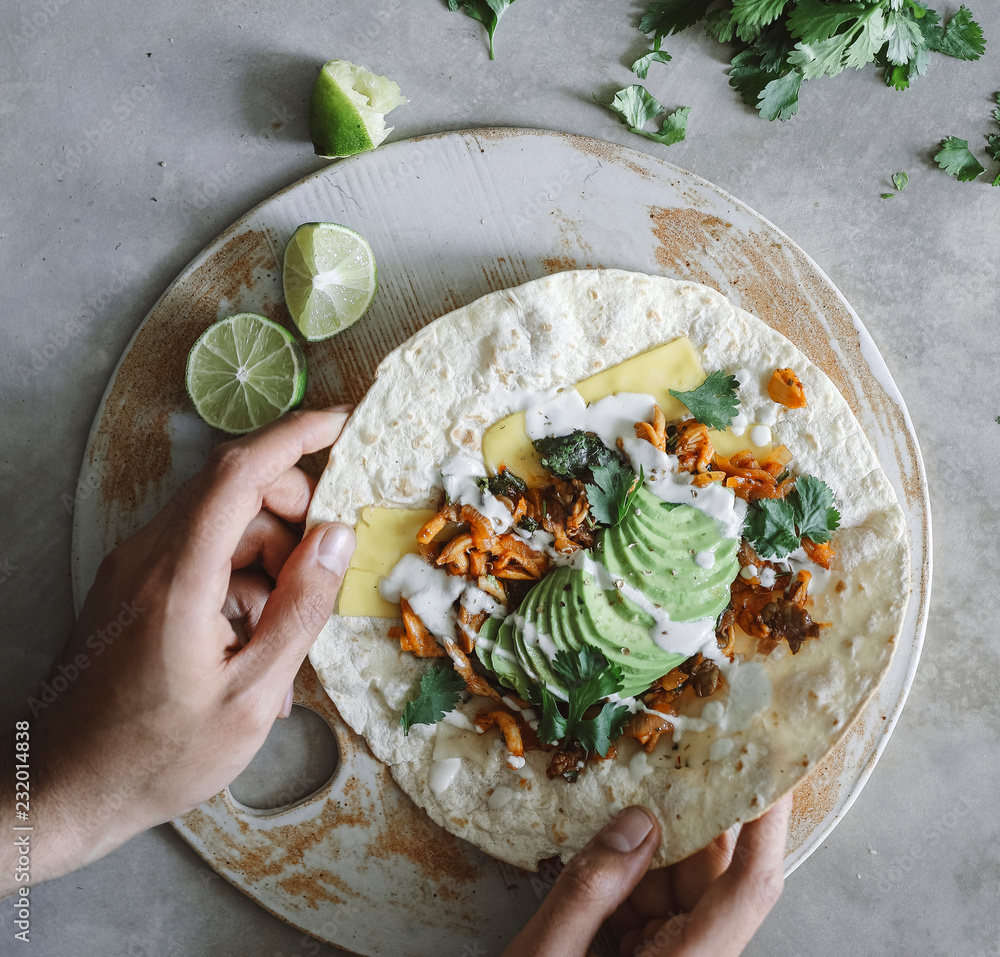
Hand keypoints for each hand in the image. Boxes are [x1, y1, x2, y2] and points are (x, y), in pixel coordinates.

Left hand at [1, 409, 355, 895]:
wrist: (61, 789)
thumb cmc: (158, 755)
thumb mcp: (251, 695)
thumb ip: (300, 610)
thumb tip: (337, 539)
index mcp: (178, 576)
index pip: (239, 472)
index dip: (295, 437)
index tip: (343, 424)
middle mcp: (148, 555)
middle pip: (234, 491)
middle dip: (292, 512)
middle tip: (325, 569)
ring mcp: (134, 568)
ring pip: (221, 523)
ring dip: (268, 555)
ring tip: (285, 631)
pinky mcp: (131, 586)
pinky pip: (200, 554)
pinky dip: (239, 578)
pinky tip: (252, 639)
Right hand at [504, 793, 791, 956]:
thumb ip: (592, 888)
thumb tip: (638, 820)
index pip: (748, 886)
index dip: (767, 823)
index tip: (773, 767)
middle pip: (713, 874)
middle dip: (692, 814)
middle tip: (675, 752)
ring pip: (682, 879)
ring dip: (655, 839)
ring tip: (626, 790)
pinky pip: (654, 898)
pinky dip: (632, 868)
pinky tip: (604, 844)